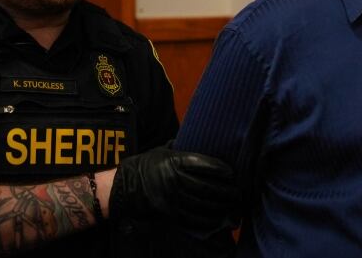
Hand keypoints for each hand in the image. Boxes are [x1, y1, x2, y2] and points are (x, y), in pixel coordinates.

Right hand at [109, 145, 238, 230]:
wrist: (123, 186)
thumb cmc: (146, 165)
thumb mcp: (163, 151)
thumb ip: (182, 150)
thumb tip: (201, 140)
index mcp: (174, 161)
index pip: (203, 164)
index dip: (220, 169)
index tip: (232, 172)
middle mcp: (174, 180)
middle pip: (206, 187)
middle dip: (225, 191)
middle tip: (238, 192)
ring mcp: (171, 198)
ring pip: (202, 204)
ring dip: (220, 207)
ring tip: (232, 206)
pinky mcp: (168, 213)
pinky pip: (191, 218)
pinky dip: (207, 220)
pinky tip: (217, 219)